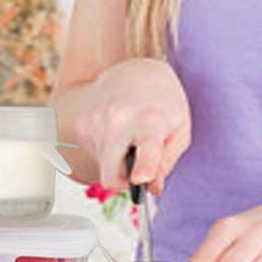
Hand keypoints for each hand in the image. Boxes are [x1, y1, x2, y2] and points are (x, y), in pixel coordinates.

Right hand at [68, 58, 190, 194]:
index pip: (146, 147)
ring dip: (117, 162)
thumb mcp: (180, 131)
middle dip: (126, 180)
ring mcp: (95, 121)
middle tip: (141, 166)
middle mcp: (118, 119)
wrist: (134, 73)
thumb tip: (152, 188)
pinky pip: (95, 156)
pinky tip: (117, 132)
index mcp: (150, 120)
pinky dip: (107, 152)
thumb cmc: (163, 103)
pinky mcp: (81, 125)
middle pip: (113, 175)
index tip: (141, 178)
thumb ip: (167, 163)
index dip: (144, 166)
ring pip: (103, 168)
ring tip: (130, 137)